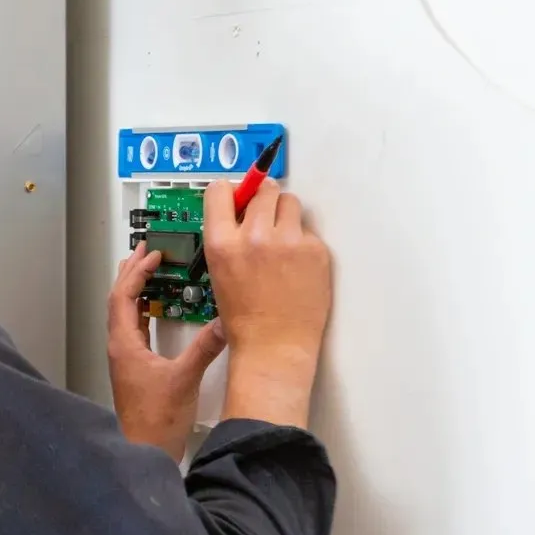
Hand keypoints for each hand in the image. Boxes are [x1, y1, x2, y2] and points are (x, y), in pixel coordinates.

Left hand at [106, 243, 228, 461]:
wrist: (146, 452)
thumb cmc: (157, 422)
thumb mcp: (185, 379)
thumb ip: (205, 348)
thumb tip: (224, 321)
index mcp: (124, 345)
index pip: (123, 297)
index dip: (136, 272)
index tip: (152, 254)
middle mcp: (120, 348)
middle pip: (119, 300)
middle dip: (131, 273)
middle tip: (144, 251)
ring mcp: (127, 358)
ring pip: (125, 314)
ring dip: (135, 290)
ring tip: (149, 270)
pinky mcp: (136, 368)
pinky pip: (136, 329)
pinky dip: (144, 311)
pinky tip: (156, 308)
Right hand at [201, 178, 331, 428]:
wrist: (274, 345)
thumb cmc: (245, 317)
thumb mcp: (219, 271)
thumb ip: (228, 238)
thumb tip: (241, 210)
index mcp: (222, 242)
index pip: (220, 190)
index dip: (231, 192)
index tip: (238, 195)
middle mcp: (254, 236)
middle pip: (263, 189)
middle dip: (264, 200)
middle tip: (266, 218)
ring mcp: (288, 241)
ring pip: (290, 202)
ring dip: (286, 215)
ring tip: (283, 241)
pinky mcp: (315, 250)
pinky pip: (308, 230)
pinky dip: (303, 242)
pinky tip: (296, 265)